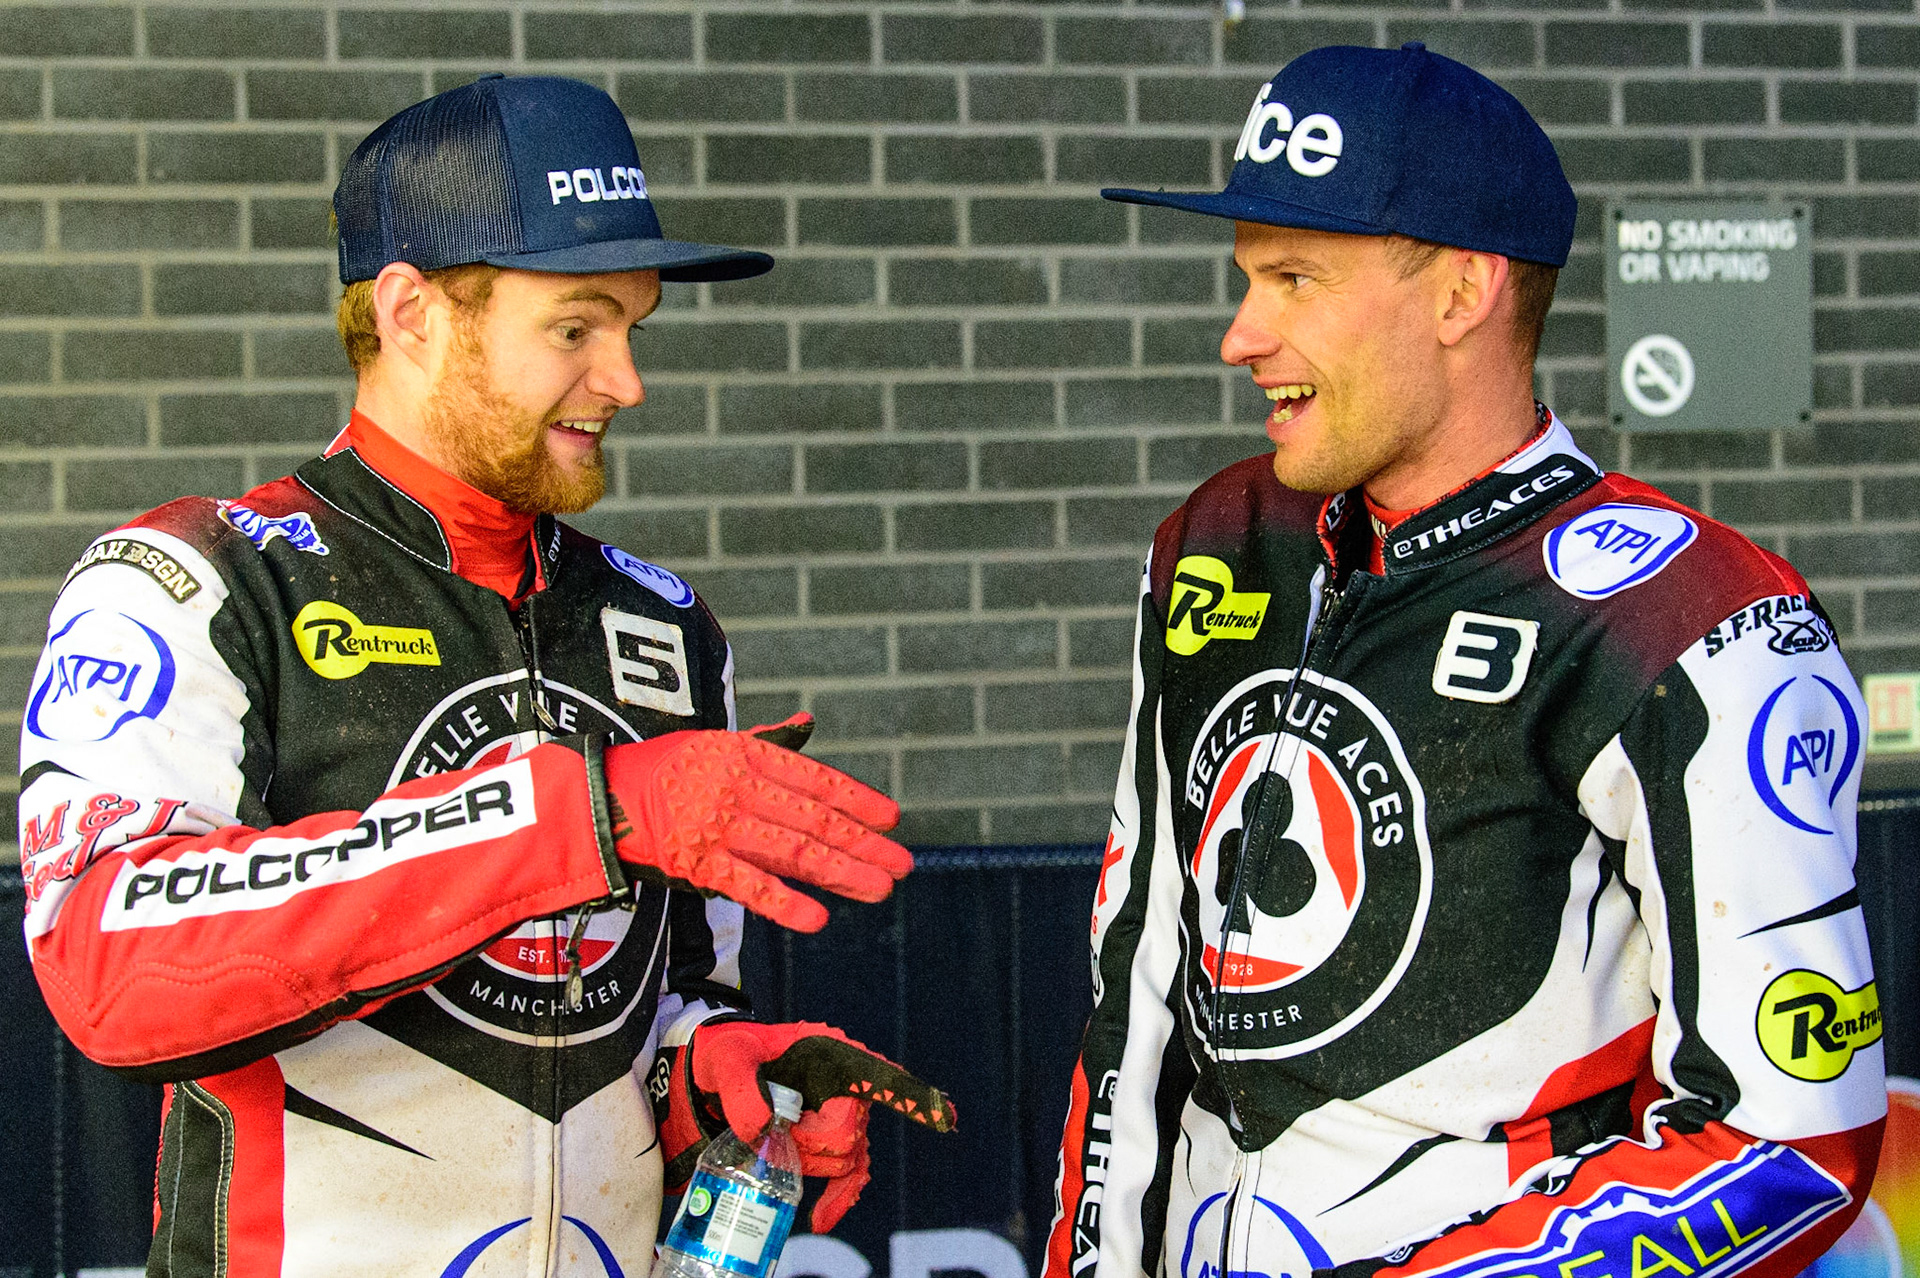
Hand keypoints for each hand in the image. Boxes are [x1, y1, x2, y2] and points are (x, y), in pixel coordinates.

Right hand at [604, 715, 910, 931]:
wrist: (596, 797)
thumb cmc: (661, 770)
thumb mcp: (714, 744)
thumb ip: (767, 742)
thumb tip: (809, 723)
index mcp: (745, 754)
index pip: (814, 780)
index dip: (857, 800)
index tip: (892, 819)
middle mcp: (737, 787)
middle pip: (813, 819)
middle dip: (862, 844)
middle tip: (901, 864)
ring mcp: (717, 826)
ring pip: (792, 851)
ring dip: (841, 873)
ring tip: (879, 888)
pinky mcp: (695, 863)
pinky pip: (748, 886)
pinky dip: (784, 903)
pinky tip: (817, 918)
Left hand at [691, 1019, 956, 1231]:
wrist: (725, 1072)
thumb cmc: (733, 1053)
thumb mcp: (727, 1058)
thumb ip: (742, 1087)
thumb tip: (764, 1130)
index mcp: (835, 1054)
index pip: (880, 1077)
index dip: (911, 1098)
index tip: (945, 1116)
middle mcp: (852, 1086)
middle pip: (846, 1135)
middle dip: (804, 1142)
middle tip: (769, 1122)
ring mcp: (847, 1116)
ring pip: (842, 1160)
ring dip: (802, 1159)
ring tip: (771, 1134)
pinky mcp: (835, 1142)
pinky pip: (851, 1178)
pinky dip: (839, 1200)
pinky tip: (821, 1220)